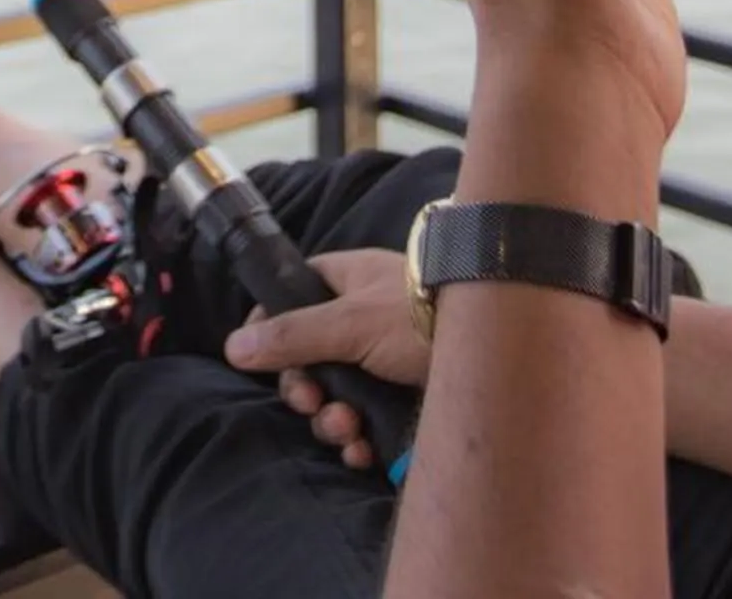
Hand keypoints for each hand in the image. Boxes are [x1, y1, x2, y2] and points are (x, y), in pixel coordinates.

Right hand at [223, 250, 422, 470]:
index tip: (258, 357)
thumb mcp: (349, 322)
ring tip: (346, 428)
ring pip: (337, 395)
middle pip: (310, 358)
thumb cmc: (420, 314)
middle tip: (311, 401)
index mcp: (348, 282)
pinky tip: (362, 450)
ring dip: (331, 419)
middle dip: (305, 389)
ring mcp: (384, 360)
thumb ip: (292, 335)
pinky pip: (366, 422)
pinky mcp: (403, 397)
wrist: (496, 346)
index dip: (270, 326)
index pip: (292, 296)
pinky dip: (358, 439)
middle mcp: (363, 319)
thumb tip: (234, 346)